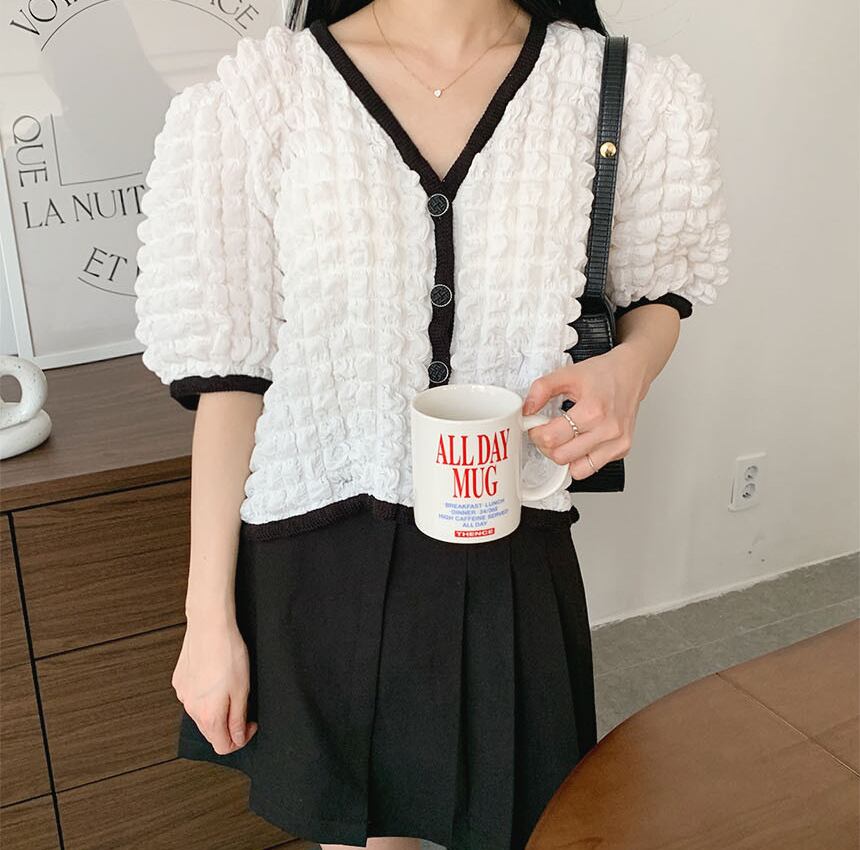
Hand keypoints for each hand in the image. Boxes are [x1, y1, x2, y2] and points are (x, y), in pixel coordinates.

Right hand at [172, 617, 257, 754]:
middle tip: (242, 706)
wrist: (209, 626)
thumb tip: (237, 738)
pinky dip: (204, 695)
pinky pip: (193, 697)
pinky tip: (215, 677)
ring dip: (216, 710)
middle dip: (228, 726)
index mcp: (208, 716)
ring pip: (201, 714)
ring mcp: (182, 695)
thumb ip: (238, 719)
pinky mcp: (179, 681)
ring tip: (229, 687)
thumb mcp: (242, 690)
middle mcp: (191, 709)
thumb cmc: (228, 654)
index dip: (240, 739)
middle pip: (211, 732)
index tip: (250, 724)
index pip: (223, 746)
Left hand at [522, 343, 649, 480]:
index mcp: (593, 411)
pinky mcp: (622, 450)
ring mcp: (617, 442)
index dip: (536, 433)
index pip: (552, 438)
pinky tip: (579, 442)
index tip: (536, 426)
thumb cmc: (604, 374)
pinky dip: (579, 459)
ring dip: (563, 456)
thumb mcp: (567, 374)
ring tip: (564, 439)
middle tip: (548, 432)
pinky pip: (591, 468)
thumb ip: (541, 389)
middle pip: (561, 456)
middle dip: (547, 446)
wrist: (631, 373)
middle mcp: (608, 430)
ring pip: (575, 469)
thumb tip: (527, 410)